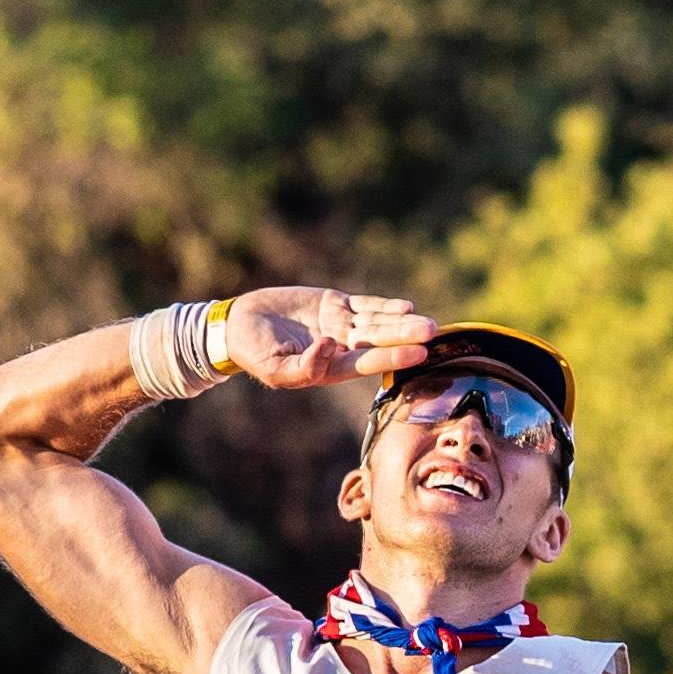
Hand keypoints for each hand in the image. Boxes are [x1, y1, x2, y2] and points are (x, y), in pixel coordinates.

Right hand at [218, 285, 435, 393]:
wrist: (240, 325)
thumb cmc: (255, 353)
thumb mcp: (275, 368)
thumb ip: (305, 366)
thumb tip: (330, 347)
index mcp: (330, 369)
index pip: (366, 363)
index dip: (392, 357)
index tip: (417, 353)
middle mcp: (341, 348)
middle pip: (379, 342)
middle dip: (405, 337)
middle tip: (432, 332)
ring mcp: (340, 325)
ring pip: (376, 323)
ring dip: (401, 322)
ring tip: (427, 323)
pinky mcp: (335, 305)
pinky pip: (365, 305)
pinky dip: (384, 306)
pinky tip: (406, 307)